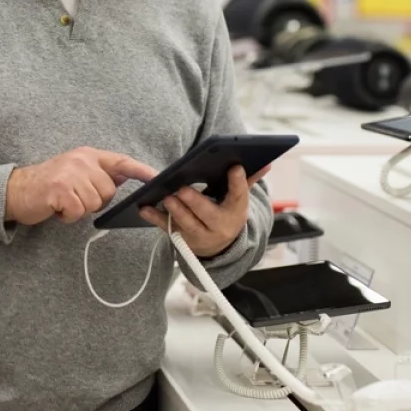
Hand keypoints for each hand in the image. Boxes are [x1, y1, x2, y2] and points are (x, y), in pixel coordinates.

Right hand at [5, 147, 156, 225]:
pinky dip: (68, 216)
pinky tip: (56, 208)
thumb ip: (98, 173)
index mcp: (87, 155)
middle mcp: (81, 161)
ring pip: (95, 203)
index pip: (121, 161)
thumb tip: (124, 175)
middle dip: (94, 200)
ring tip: (63, 202)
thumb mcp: (74, 171)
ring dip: (79, 209)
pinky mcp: (61, 190)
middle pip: (108, 191)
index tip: (158, 177)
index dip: (141, 170)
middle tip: (73, 197)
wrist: (15, 191)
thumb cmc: (47, 185)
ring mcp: (71, 174)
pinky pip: (78, 212)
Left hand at [141, 165, 268, 257]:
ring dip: (176, 211)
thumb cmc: (226, 213)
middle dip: (195, 202)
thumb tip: (266, 163)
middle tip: (182, 189)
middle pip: (208, 214)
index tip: (235, 167)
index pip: (239, 196)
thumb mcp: (239, 200)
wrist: (220, 247)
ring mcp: (199, 234)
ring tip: (167, 197)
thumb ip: (247, 181)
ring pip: (187, 224)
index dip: (238, 183)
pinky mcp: (182, 238)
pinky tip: (143, 208)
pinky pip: (167, 228)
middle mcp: (218, 226)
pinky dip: (154, 218)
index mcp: (235, 212)